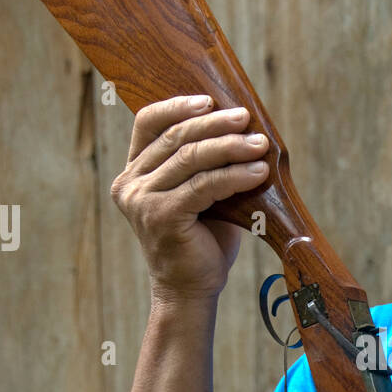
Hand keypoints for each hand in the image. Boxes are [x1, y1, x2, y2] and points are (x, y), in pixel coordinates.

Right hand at [110, 95, 269, 300]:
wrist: (191, 290)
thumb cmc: (201, 241)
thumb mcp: (200, 194)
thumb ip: (206, 164)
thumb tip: (240, 128)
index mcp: (133, 173)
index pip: (148, 124)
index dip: (178, 106)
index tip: (209, 101)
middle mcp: (131, 184)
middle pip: (175, 137)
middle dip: (215, 125)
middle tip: (245, 118)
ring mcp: (143, 200)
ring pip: (191, 158)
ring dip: (231, 148)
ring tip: (260, 144)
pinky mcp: (162, 216)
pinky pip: (204, 185)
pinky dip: (234, 175)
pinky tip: (258, 171)